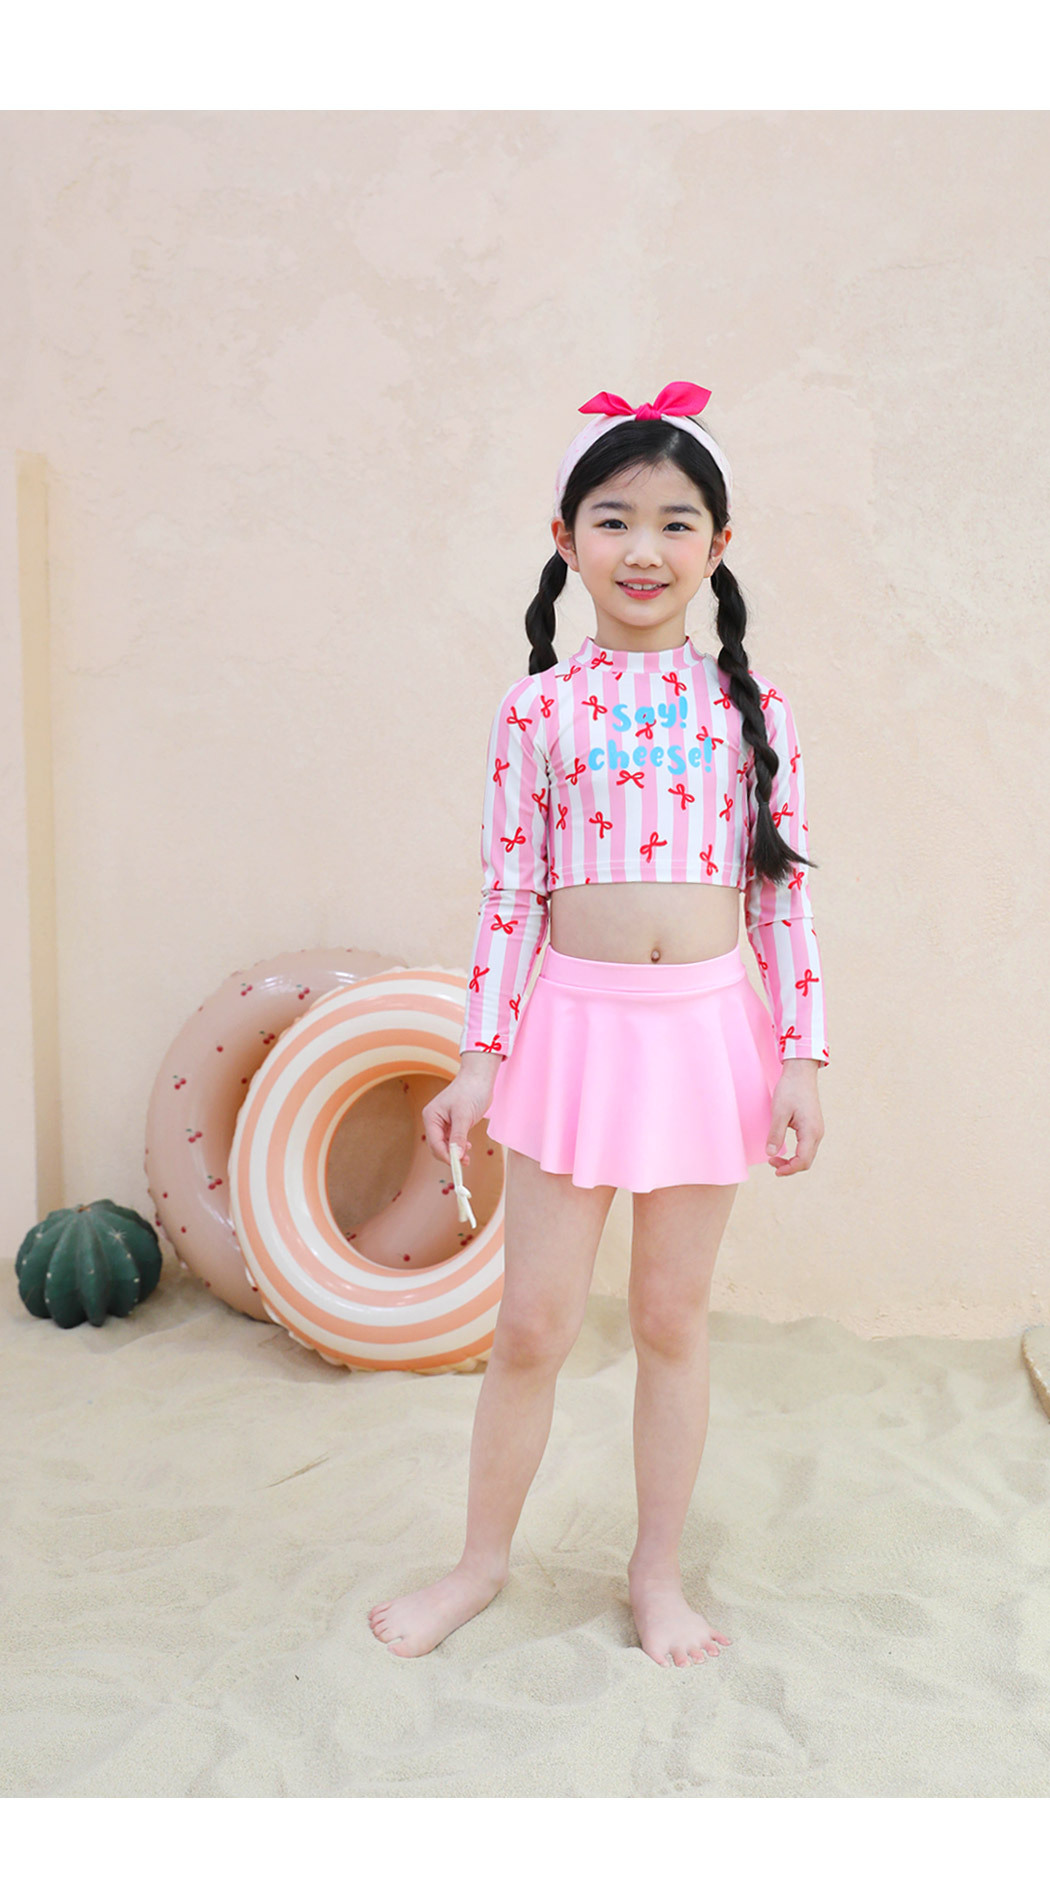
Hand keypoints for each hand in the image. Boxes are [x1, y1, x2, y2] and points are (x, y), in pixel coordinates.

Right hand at [422, 1070, 496, 1167]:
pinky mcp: (453, 1124)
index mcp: (431, 1117)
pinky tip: (468, 1147)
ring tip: (467, 1158)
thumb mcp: (464, 1116)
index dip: (445, 1156)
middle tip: (464, 1163)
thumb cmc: (470, 1092)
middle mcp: (434, 1121)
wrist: (479, 1078)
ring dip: (456, 1153)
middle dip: (450, 1156)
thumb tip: (456, 1156)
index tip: (457, 1165)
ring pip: (445, 1145)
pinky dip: (459, 1146)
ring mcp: (443, 1123)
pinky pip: (452, 1140)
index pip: (434, 1143)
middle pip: (437, 1146)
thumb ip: (458, 1137)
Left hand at [766, 1060, 823, 1175]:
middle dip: (790, 1167)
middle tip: (771, 1163)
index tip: (774, 1169)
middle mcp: (817, 1133)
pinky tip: (783, 1149)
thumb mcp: (779, 1112)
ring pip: (807, 1154)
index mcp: (811, 1131)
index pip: (803, 1161)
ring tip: (775, 1158)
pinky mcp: (812, 1126)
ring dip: (792, 1160)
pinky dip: (796, 1153)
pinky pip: (806, 1146)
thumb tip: (771, 1154)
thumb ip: (775, 1134)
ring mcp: (816, 1130)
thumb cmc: (790, 1089)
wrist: (801, 1073)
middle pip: (806, 1161)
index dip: (789, 1169)